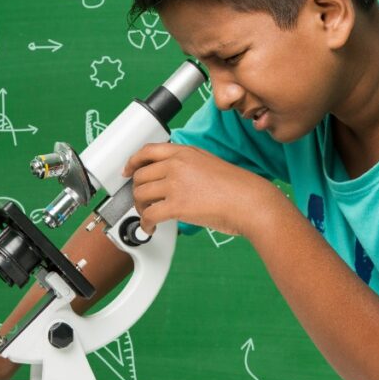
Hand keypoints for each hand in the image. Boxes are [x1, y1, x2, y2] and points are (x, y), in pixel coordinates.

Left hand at [122, 143, 279, 237]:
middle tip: (143, 203)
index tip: (127, 171)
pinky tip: (151, 228)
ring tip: (149, 216)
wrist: (250, 202)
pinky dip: (146, 224)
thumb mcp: (209, 162)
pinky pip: (149, 215)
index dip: (132, 162)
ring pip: (140, 195)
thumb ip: (187, 164)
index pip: (147, 151)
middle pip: (140, 176)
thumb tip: (170, 176)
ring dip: (140, 209)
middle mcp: (176, 164)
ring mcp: (175, 184)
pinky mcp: (177, 205)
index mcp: (184, 152)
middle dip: (138, 192)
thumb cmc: (237, 187)